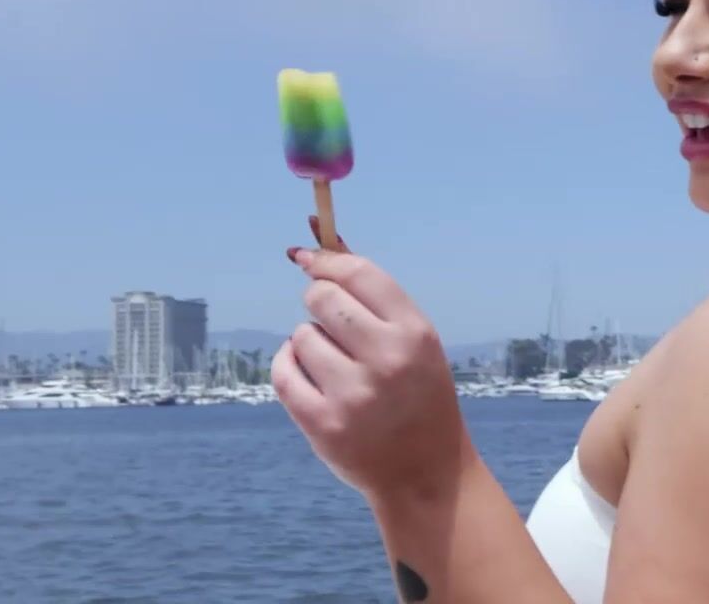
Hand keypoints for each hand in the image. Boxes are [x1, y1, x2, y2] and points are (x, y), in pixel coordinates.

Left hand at [274, 222, 471, 498]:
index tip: (307, 260)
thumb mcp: (413, 340)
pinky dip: (289, 367)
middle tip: (333, 324)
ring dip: (308, 342)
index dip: (326, 260)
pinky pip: (283, 372)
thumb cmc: (416, 393)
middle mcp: (387, 360)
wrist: (425, 473)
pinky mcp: (323, 425)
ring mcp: (353, 395)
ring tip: (334, 365)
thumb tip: (323, 235)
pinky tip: (309, 377)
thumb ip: (371, 292)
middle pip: (322, 297)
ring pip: (300, 335)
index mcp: (415, 333)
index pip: (358, 273)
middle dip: (319, 303)